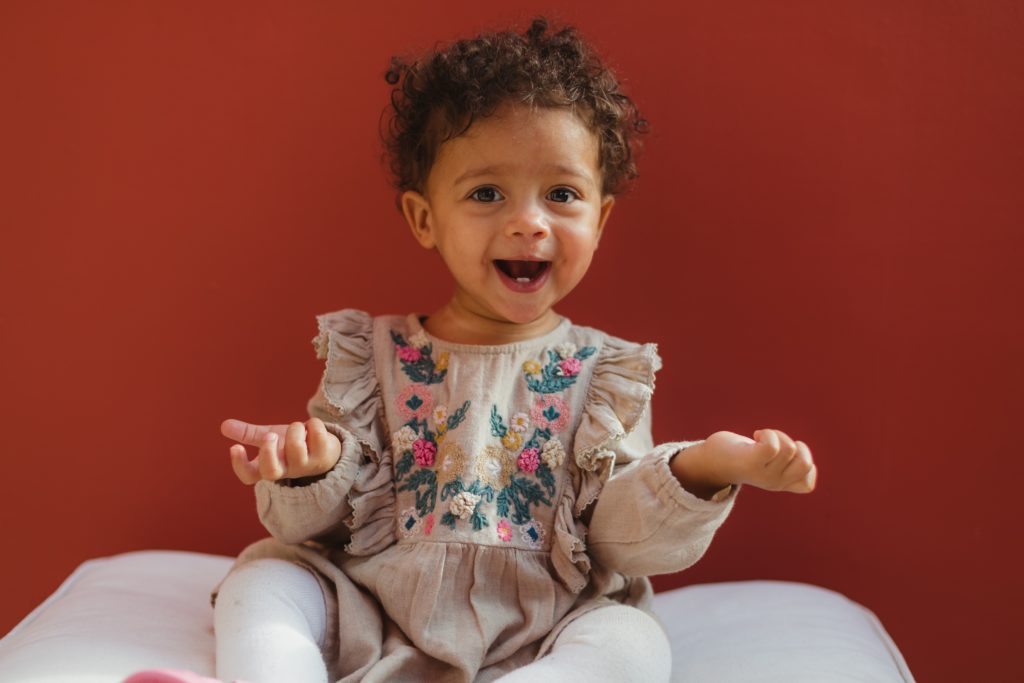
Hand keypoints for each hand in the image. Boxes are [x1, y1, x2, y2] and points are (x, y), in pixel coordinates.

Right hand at [220, 417, 340, 484]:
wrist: (325, 449)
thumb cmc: (291, 444)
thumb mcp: (269, 437)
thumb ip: (248, 434)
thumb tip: (223, 426)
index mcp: (268, 467)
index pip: (248, 476)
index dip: (239, 465)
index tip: (234, 447)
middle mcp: (286, 470)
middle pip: (270, 472)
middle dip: (268, 451)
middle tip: (269, 435)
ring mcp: (305, 466)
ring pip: (296, 447)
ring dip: (295, 429)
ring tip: (297, 427)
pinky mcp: (324, 457)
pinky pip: (316, 434)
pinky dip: (313, 424)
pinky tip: (313, 428)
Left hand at [704, 428, 816, 493]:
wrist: (709, 461)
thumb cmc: (741, 456)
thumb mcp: (768, 464)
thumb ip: (786, 465)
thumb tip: (808, 464)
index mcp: (780, 484)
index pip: (807, 484)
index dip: (805, 462)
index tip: (785, 455)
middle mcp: (774, 483)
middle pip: (805, 463)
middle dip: (796, 446)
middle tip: (775, 443)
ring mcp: (763, 475)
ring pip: (789, 449)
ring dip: (777, 434)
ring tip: (761, 437)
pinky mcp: (750, 462)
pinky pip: (772, 446)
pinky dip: (767, 434)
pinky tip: (756, 436)